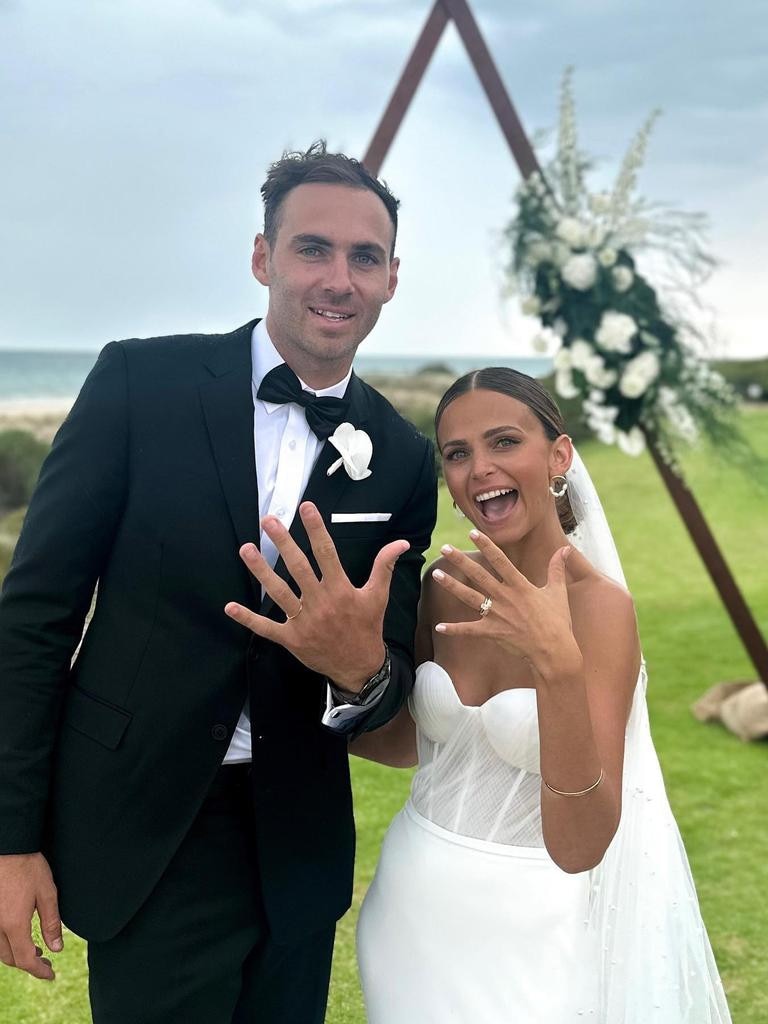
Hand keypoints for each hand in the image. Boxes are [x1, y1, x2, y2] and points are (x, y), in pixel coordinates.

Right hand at [0, 853, 61, 980]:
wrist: (8, 847)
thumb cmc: (29, 867)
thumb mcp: (47, 893)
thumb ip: (51, 923)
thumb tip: (56, 948)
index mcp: (14, 924)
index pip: (25, 960)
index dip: (39, 971)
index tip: (51, 974)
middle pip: (10, 958)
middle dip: (28, 964)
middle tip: (46, 962)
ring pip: (0, 950)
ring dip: (16, 955)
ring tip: (35, 952)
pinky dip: (7, 944)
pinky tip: (19, 937)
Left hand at [225, 502, 408, 689]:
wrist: (360, 667)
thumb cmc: (367, 627)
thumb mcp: (378, 596)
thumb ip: (384, 566)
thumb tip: (400, 542)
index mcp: (340, 590)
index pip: (326, 553)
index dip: (316, 529)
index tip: (306, 508)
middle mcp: (320, 603)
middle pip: (298, 567)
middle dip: (282, 542)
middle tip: (268, 521)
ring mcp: (303, 621)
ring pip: (278, 592)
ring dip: (260, 571)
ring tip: (245, 549)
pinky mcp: (291, 639)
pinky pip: (266, 628)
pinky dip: (247, 619)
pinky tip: (229, 607)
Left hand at [432, 530, 579, 675]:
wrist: (554, 651)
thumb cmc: (557, 621)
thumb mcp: (558, 592)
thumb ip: (557, 569)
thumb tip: (565, 548)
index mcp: (520, 586)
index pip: (500, 560)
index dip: (486, 545)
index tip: (472, 533)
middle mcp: (505, 597)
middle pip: (478, 575)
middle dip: (460, 561)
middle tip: (444, 548)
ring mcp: (497, 615)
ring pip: (469, 597)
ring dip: (452, 586)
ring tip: (436, 574)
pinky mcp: (492, 632)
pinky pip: (469, 630)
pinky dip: (454, 629)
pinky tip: (439, 627)